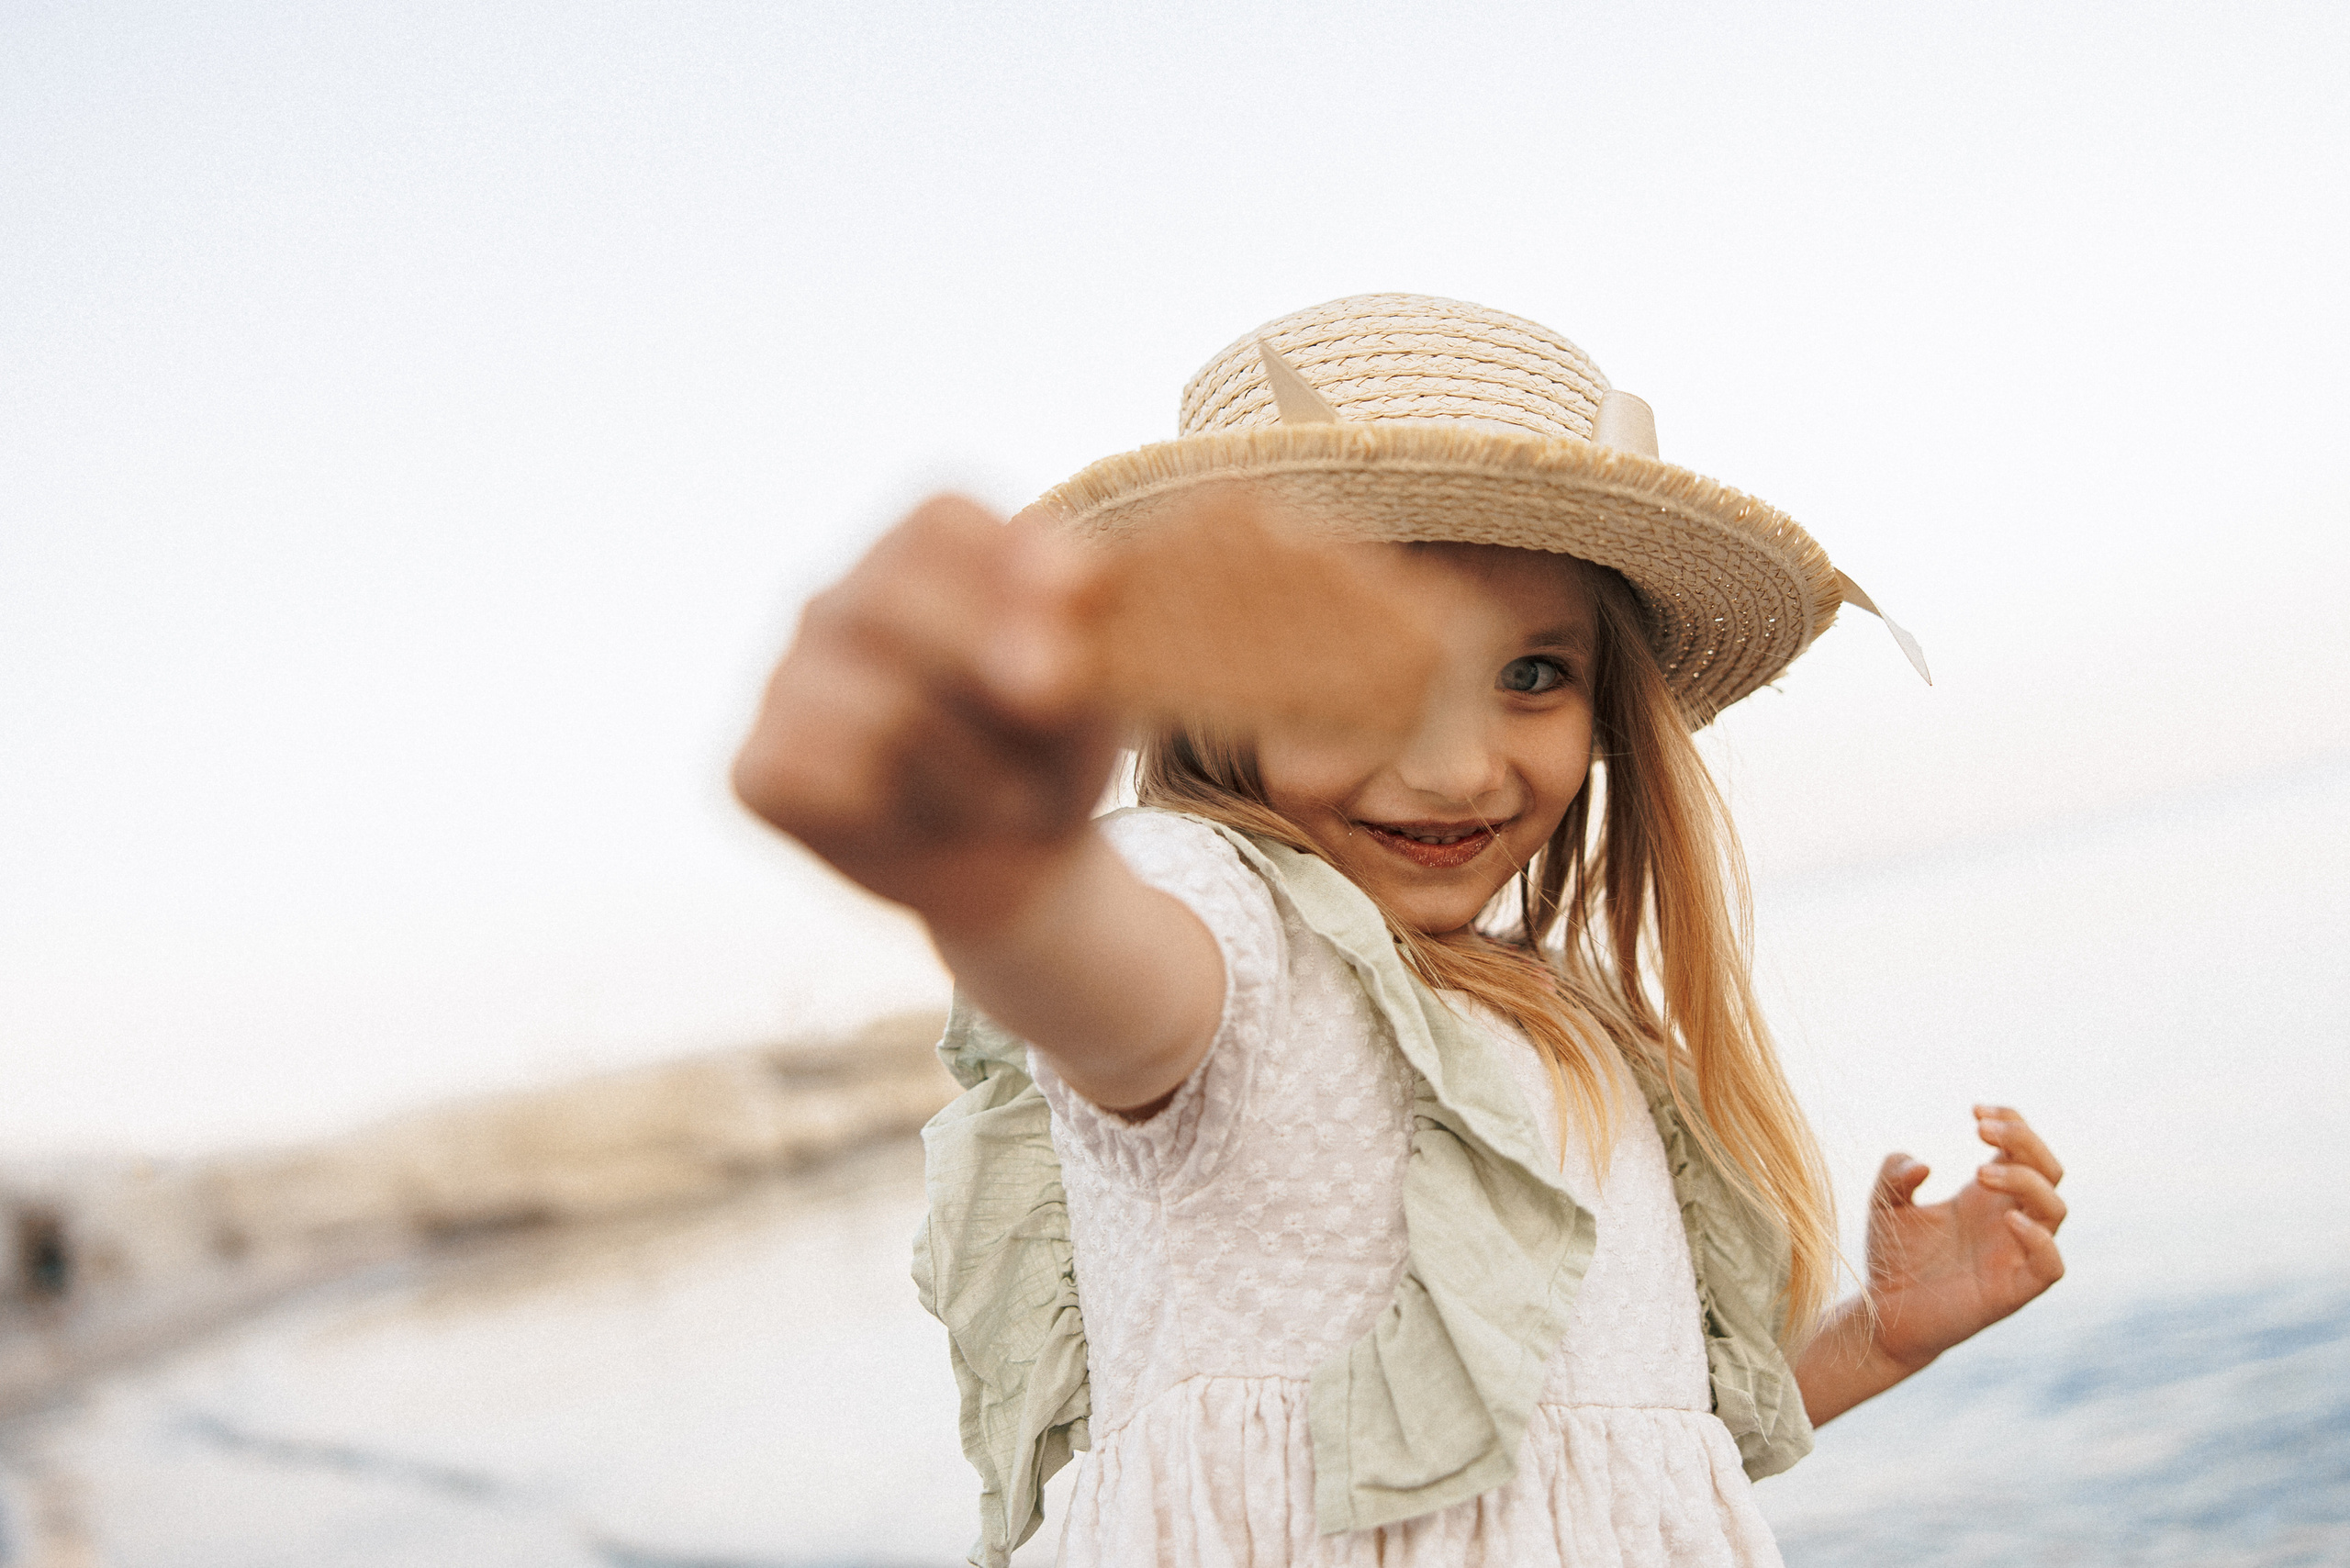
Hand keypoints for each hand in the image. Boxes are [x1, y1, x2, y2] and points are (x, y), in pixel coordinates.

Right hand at [731, 494, 1118, 936]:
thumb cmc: (1055, 747)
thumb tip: (1062, 608)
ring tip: (999, 795)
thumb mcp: (1097, 681)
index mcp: (916, 552)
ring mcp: (785, 682)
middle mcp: (837, 602)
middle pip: (891, 600)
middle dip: (990, 679)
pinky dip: (898, 814)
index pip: (938, 520)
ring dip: (970, 770)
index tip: (1070, 644)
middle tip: (1042, 724)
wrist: (1020, 863)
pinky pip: (823, 778)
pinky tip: (920, 821)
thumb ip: (1079, 631)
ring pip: (877, 708)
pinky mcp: (753, 769)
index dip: (1014, 574)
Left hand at [1795, 1106, 2066, 1424]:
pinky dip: (2041, 1240)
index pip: (2024, 1150)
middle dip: (2024, 1141)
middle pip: (2049, 1170)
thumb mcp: (1883, 1205)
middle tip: (1980, 1129)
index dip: (2012, 1123)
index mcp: (1986, 1197)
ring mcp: (2015, 1254)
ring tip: (1979, 1173)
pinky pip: (2052, 1266)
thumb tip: (1924, 1165)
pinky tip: (2010, 1221)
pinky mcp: (2013, 1291)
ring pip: (2056, 1209)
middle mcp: (2009, 1220)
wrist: (1884, 1315)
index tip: (1975, 1112)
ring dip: (2026, 1181)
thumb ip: (1894, 1175)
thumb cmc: (1893, 1257)